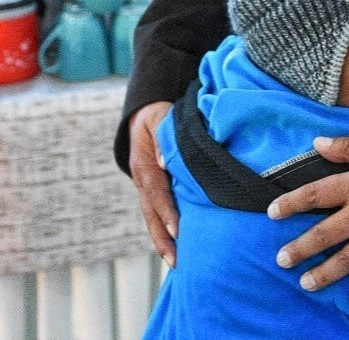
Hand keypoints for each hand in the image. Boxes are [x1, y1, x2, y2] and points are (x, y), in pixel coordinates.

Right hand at [129, 101, 177, 266]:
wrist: (142, 115)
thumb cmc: (156, 115)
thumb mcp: (159, 117)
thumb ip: (162, 137)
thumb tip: (163, 160)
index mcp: (144, 166)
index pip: (157, 192)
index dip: (167, 211)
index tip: (178, 230)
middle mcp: (142, 181)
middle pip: (151, 214)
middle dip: (163, 238)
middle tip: (176, 260)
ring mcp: (145, 188)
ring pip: (152, 218)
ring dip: (163, 240)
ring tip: (176, 262)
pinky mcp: (152, 190)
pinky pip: (157, 212)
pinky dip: (164, 229)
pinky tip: (176, 244)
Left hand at [268, 131, 348, 308]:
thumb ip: (347, 147)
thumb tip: (317, 144)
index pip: (315, 195)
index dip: (291, 203)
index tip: (272, 213)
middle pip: (324, 234)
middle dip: (300, 248)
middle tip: (281, 260)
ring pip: (347, 260)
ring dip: (325, 274)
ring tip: (307, 283)